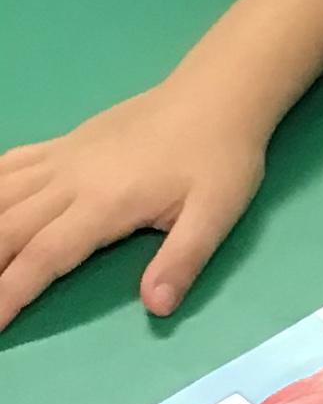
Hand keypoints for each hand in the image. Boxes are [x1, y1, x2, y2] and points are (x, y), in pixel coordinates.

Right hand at [0, 83, 265, 332]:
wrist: (217, 96)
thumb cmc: (220, 159)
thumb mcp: (216, 215)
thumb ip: (183, 261)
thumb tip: (156, 306)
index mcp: (104, 204)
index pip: (43, 257)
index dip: (11, 292)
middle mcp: (70, 180)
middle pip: (8, 228)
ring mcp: (63, 158)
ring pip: (1, 194)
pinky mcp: (64, 144)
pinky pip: (11, 164)